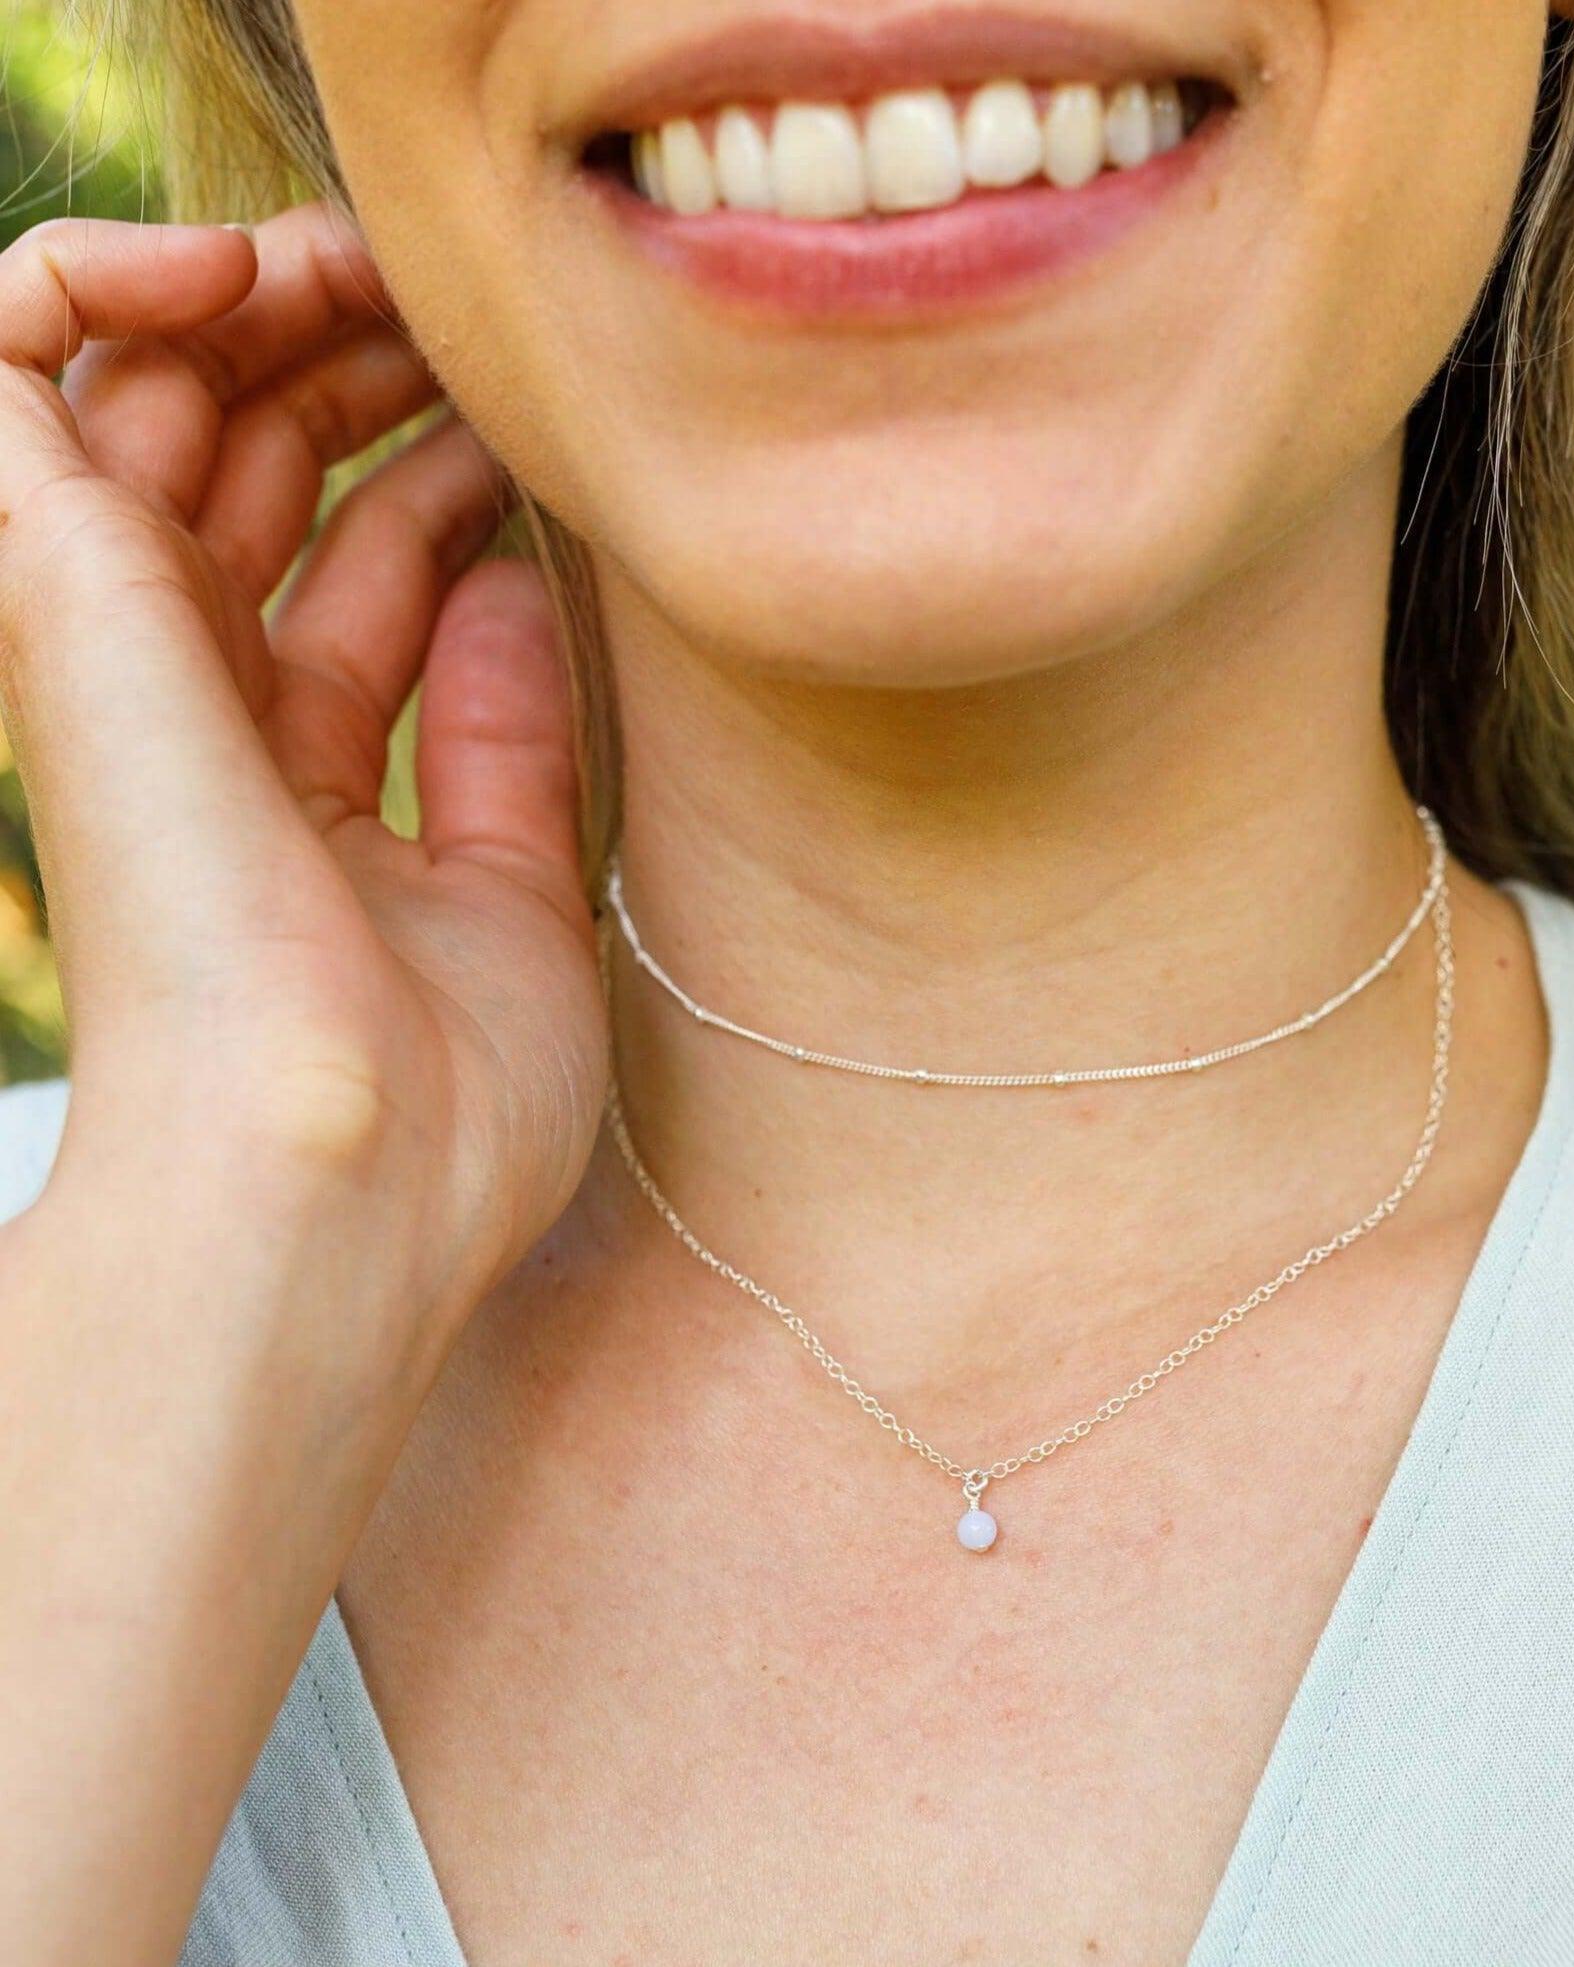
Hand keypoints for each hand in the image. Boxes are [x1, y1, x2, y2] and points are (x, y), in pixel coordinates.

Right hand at [0, 203, 606, 1341]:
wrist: (342, 1178)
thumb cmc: (441, 1100)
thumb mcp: (514, 891)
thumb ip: (503, 732)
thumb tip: (511, 573)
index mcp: (287, 787)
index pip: (345, 585)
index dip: (434, 488)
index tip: (533, 440)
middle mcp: (190, 708)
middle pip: (249, 478)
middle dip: (356, 373)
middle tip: (465, 330)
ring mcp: (114, 643)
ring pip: (147, 397)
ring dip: (266, 306)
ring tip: (391, 274)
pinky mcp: (56, 588)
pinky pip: (11, 357)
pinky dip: (110, 279)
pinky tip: (251, 265)